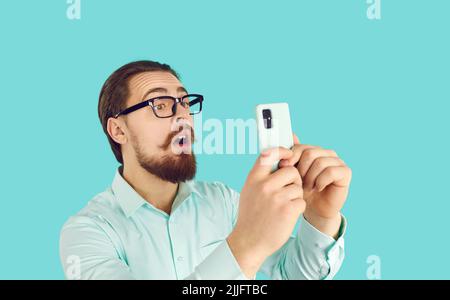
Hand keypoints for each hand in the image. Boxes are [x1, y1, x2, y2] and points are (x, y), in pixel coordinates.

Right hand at [227, 147, 305, 278]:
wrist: (249, 241)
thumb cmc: (251, 216)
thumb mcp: (249, 191)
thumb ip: (260, 176)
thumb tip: (275, 158)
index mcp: (254, 178)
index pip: (269, 154)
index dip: (282, 151)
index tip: (289, 154)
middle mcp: (264, 185)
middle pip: (291, 171)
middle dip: (294, 180)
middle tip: (287, 191)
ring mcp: (276, 197)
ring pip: (298, 187)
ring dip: (295, 196)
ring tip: (284, 206)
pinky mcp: (288, 209)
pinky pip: (301, 201)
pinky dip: (298, 208)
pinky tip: (287, 215)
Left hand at [279, 134, 351, 237]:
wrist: (314, 209)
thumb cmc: (303, 190)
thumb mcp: (293, 173)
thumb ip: (292, 155)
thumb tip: (291, 134)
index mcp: (314, 151)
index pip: (300, 147)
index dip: (291, 158)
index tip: (284, 169)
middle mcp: (327, 153)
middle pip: (310, 153)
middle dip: (301, 170)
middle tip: (299, 183)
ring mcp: (337, 161)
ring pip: (319, 162)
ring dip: (310, 178)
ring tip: (308, 187)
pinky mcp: (345, 172)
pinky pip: (330, 171)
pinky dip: (321, 181)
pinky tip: (318, 188)